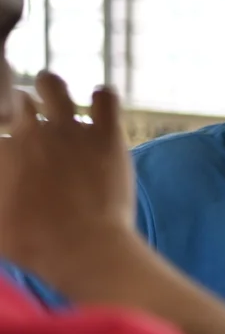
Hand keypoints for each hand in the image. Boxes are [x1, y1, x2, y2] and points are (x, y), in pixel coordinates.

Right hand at [0, 73, 133, 280]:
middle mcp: (29, 133)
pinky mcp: (106, 136)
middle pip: (17, 102)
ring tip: (53, 95)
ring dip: (50, 87)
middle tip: (27, 121)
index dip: (8, 147)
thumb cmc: (33, 244)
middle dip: (19, 109)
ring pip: (53, 85)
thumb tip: (5, 179)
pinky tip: (99, 104)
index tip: (15, 158)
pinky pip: (105, 97)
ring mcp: (68, 130)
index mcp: (2, 152)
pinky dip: (101, 97)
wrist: (83, 248)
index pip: (0, 129)